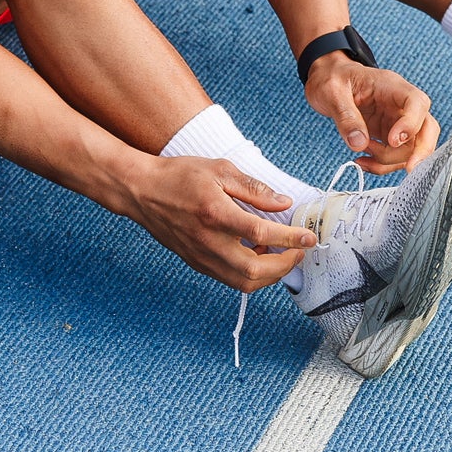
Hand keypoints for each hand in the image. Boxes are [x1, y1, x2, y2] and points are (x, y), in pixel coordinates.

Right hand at [118, 155, 317, 291]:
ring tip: (280, 255)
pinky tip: (257, 256)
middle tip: (299, 252)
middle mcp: (208, 241)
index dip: (291, 239)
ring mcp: (201, 256)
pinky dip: (250, 274)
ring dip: (269, 275)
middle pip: (255, 271)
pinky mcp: (196, 263)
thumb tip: (283, 203)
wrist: (141, 191)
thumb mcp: (219, 169)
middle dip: (285, 265)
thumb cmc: (179, 176)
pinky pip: (230, 279)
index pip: (262, 235)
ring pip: (243, 282)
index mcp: (216, 214)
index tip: (309, 238)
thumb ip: (253, 188)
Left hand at [304, 53, 438, 175]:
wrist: (328, 80)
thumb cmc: (333, 78)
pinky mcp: (389, 136)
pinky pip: (396, 156)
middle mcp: (400, 105)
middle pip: (427, 128)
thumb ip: (345, 116)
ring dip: (391, 160)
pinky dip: (382, 165)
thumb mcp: (331, 91)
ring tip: (362, 154)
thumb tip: (359, 143)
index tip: (393, 141)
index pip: (417, 103)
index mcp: (392, 86)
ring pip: (412, 148)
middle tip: (410, 170)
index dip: (411, 124)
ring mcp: (397, 122)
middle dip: (421, 152)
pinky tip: (363, 161)